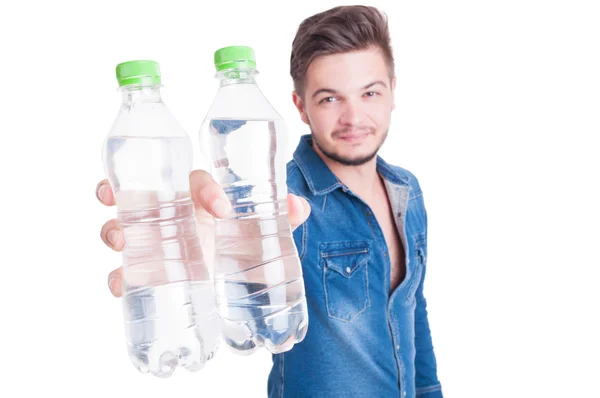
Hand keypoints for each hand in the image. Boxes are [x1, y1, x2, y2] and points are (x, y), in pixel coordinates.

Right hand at [97, 170, 310, 296]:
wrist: (225, 257)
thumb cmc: (234, 229)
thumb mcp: (258, 224)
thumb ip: (278, 214)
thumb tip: (299, 208)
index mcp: (199, 192)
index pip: (198, 181)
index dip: (207, 190)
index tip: (223, 210)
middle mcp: (170, 208)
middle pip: (139, 192)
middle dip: (124, 191)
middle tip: (120, 197)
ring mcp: (152, 234)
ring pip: (122, 223)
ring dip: (113, 228)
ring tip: (118, 240)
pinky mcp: (145, 264)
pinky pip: (124, 266)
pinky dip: (118, 274)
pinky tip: (120, 285)